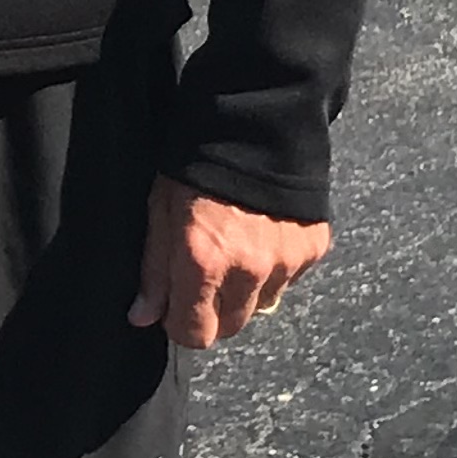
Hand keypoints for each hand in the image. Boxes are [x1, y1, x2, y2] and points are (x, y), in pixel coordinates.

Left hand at [129, 175, 326, 347]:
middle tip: (206, 273)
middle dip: (214, 309)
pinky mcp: (312, 248)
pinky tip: (263, 234)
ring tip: (237, 246)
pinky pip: (290, 279)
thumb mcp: (161, 211)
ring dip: (247, 289)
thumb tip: (143, 317)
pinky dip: (276, 266)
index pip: (195, 334)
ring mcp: (286, 261)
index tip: (176, 306)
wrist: (255, 123)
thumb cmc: (197, 163)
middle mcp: (249, 271)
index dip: (181, 323)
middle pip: (231, 325)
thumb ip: (155, 270)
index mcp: (204, 264)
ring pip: (262, 304)